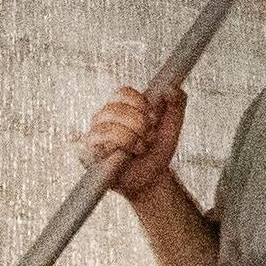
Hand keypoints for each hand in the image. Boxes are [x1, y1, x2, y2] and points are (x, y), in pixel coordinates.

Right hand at [81, 84, 184, 198]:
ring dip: (133, 139)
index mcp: (119, 106)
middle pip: (117, 110)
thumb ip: (177, 102)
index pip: (122, 93)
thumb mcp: (172, 124)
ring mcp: (94, 135)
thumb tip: (170, 88)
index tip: (154, 119)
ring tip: (140, 148)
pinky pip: (102, 144)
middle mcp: (102, 118)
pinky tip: (128, 156)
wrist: (151, 178)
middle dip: (140, 125)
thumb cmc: (156, 150)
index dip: (141, 104)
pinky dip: (122, 149)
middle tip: (149, 137)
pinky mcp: (88, 153)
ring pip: (111, 127)